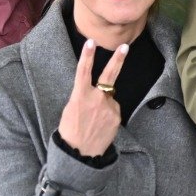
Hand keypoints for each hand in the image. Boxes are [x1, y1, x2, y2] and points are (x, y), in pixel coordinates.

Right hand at [57, 40, 128, 158]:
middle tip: (125, 46)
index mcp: (80, 96)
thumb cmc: (70, 131)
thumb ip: (84, 97)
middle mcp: (97, 99)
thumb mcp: (70, 110)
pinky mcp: (117, 116)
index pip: (83, 72)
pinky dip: (107, 115)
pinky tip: (100, 125)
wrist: (80, 153)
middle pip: (109, 75)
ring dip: (103, 106)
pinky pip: (113, 110)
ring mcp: (109, 107)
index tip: (90, 42)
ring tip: (93, 121)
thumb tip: (95, 94)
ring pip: (109, 100)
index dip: (87, 56)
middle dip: (118, 59)